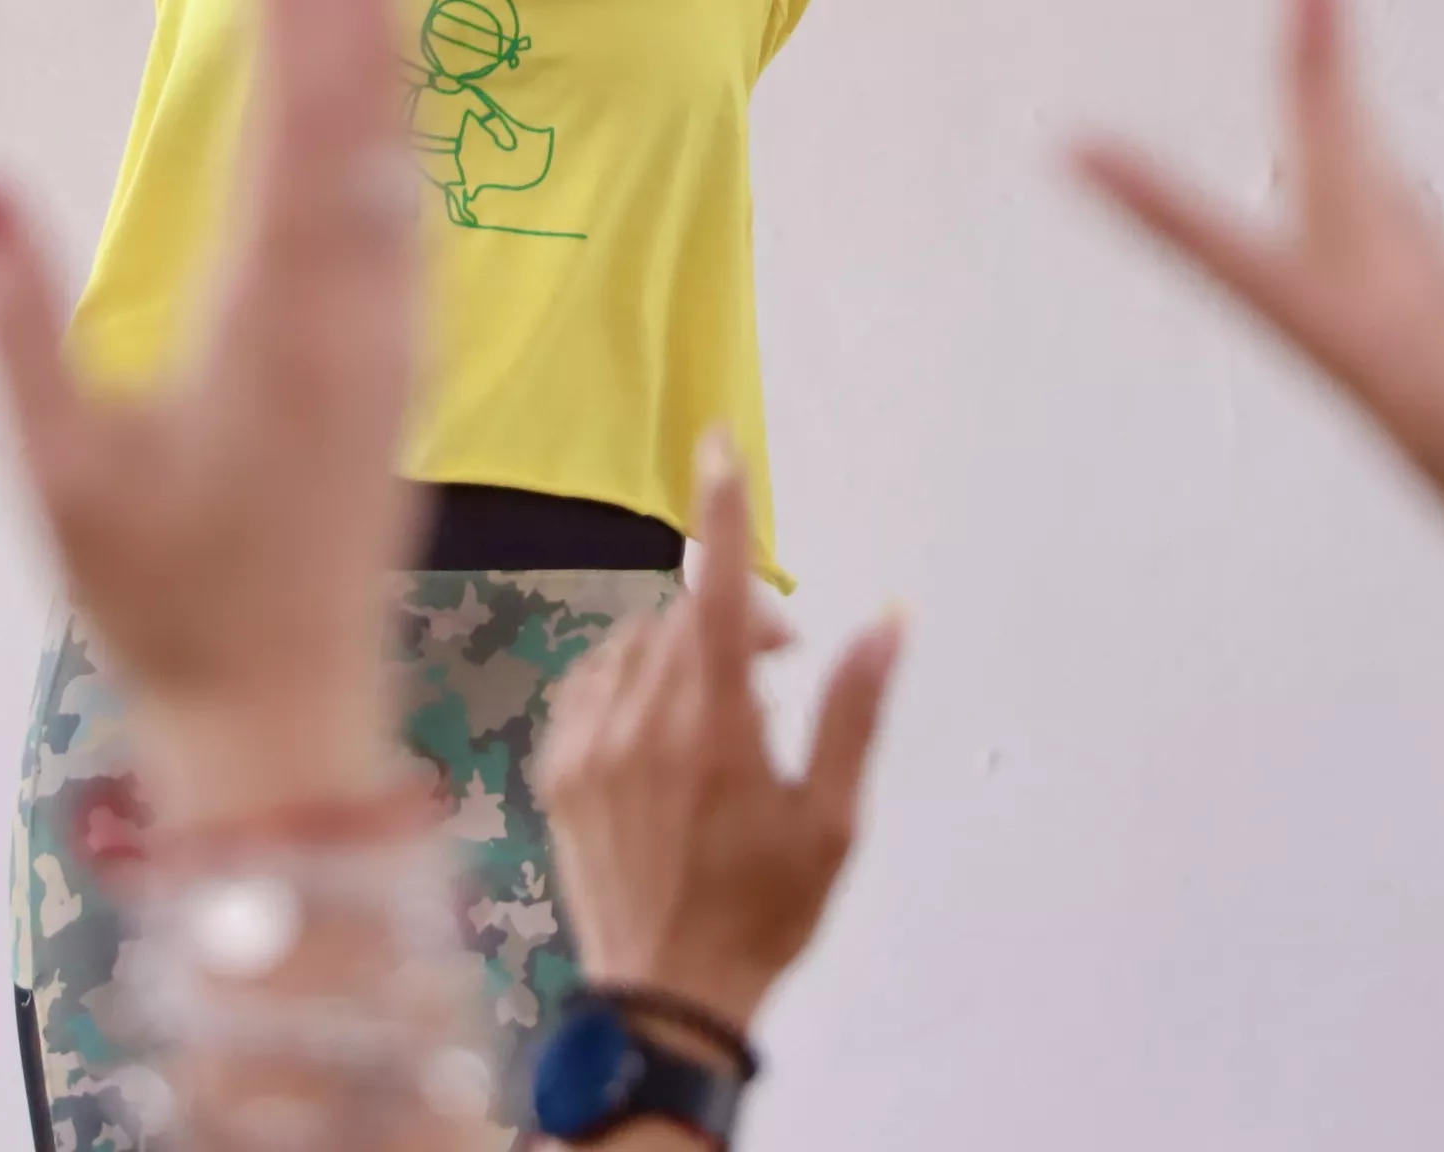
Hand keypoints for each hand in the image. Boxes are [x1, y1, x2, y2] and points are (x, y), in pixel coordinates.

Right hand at [0, 0, 423, 826]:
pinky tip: (380, 56)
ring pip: (398, 138)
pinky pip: (404, 193)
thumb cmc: (159, 602)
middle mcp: (356, 301)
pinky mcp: (396, 348)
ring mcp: (389, 323)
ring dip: (383, 18)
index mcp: (278, 317)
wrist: (285, 708)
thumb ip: (11, 330)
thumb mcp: (58, 475)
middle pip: (368, 97)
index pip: (301, 118)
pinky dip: (391, 104)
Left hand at [532, 434, 902, 1037]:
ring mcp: (588, 747)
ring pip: (634, 645)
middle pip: (682, 614)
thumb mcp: (834, 821)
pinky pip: (591, 683)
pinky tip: (660, 727)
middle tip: (779, 666)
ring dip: (681, 649)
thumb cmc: (765, 913)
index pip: (713, 590)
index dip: (720, 509)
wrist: (666, 1000)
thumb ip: (856, 710)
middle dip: (733, 617)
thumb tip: (887, 617)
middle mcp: (641, 725)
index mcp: (716, 730)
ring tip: (722, 711)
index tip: (717, 443)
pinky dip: (628, 680)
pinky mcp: (556, 771)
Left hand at [1075, 0, 1443, 721]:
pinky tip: (1368, 157)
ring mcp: (1443, 364)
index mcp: (1412, 390)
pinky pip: (1414, 250)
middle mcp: (1406, 366)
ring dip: (1338, 110)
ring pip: (1365, 215)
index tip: (1076, 148)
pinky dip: (1384, 178)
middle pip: (1327, 203)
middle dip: (1313, 76)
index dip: (1172, 214)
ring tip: (1319, 2)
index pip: (1267, 279)